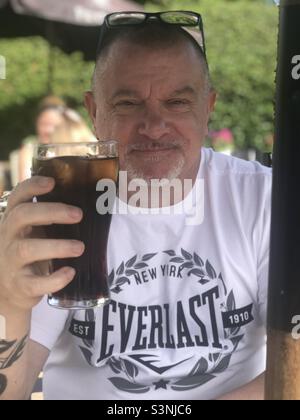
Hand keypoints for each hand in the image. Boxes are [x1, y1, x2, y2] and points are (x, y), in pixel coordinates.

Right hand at [0, 177, 84, 311]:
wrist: (10, 291)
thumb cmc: (29, 254)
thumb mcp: (32, 232)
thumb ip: (48, 218)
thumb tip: (87, 202)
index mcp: (14, 221)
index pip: (17, 197)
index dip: (31, 187)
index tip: (52, 182)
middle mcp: (9, 238)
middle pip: (22, 216)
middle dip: (51, 212)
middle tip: (78, 214)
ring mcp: (12, 262)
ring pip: (27, 249)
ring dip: (57, 246)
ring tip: (80, 247)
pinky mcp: (21, 285)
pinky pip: (34, 282)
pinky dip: (54, 279)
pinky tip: (70, 272)